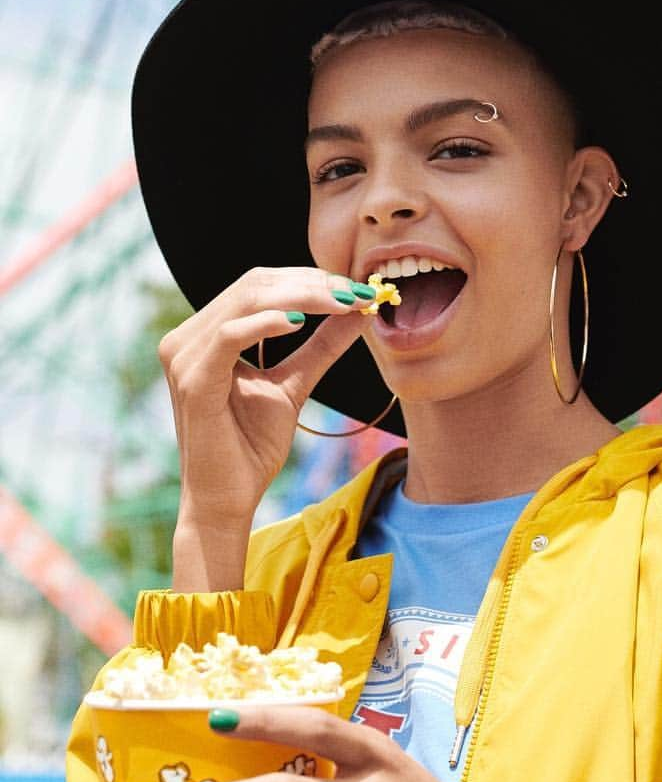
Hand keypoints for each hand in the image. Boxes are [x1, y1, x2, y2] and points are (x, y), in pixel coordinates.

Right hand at [158, 267, 372, 586]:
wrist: (226, 499)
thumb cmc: (252, 446)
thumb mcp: (294, 384)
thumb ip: (320, 347)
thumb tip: (358, 313)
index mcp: (206, 335)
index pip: (259, 286)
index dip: (310, 281)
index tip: (358, 290)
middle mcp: (187, 338)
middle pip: (254, 284)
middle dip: (312, 284)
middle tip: (357, 293)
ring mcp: (184, 357)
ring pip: (245, 301)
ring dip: (301, 297)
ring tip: (344, 304)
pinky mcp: (192, 381)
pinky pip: (228, 335)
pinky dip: (266, 323)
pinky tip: (301, 323)